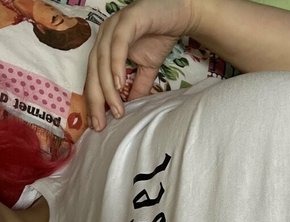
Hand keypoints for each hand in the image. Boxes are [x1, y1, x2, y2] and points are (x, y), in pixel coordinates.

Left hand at [85, 0, 198, 130]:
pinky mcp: (128, 20)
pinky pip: (118, 46)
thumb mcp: (147, 68)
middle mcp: (104, 34)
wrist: (181, 13)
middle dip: (95, 100)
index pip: (94, 76)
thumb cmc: (160, 36)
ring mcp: (114, 25)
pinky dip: (117, 66)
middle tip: (100, 124)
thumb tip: (131, 107)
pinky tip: (119, 85)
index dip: (94, 101)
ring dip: (108, 89)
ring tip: (116, 110)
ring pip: (103, 61)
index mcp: (105, 46)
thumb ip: (137, 86)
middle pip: (93, 71)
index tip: (98, 125)